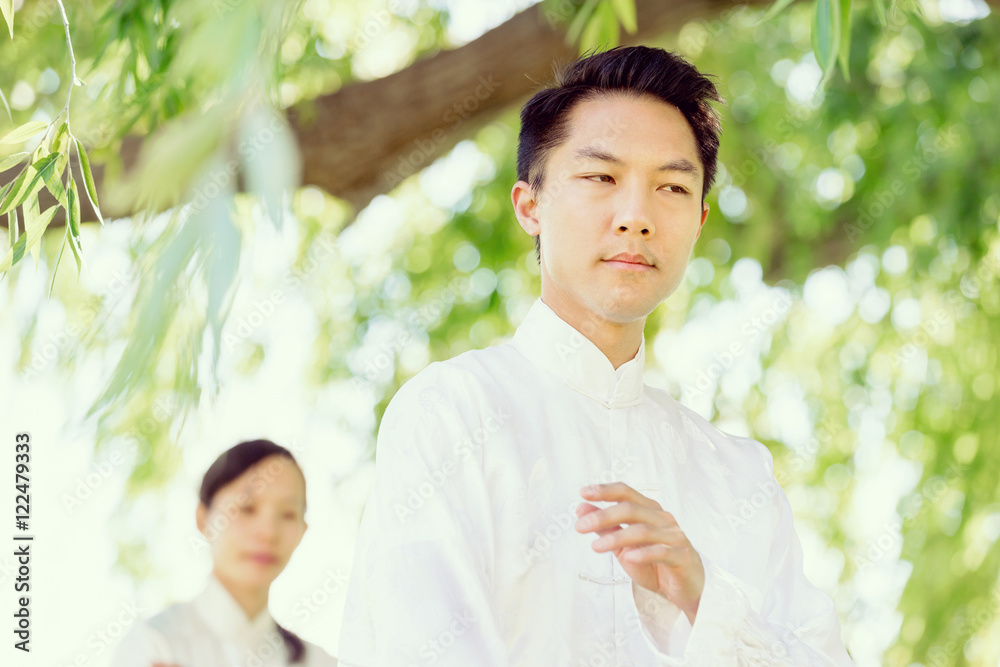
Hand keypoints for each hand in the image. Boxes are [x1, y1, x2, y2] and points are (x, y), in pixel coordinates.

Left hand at [575, 482, 703, 622]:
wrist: (684, 588)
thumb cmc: (654, 563)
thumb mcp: (623, 546)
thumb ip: (605, 527)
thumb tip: (581, 509)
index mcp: (649, 510)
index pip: (626, 493)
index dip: (605, 490)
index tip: (583, 493)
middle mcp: (662, 518)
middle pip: (631, 509)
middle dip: (603, 516)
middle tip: (580, 526)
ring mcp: (674, 536)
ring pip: (643, 530)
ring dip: (617, 537)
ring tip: (595, 546)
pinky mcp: (682, 556)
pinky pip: (662, 551)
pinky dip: (644, 553)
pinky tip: (628, 557)